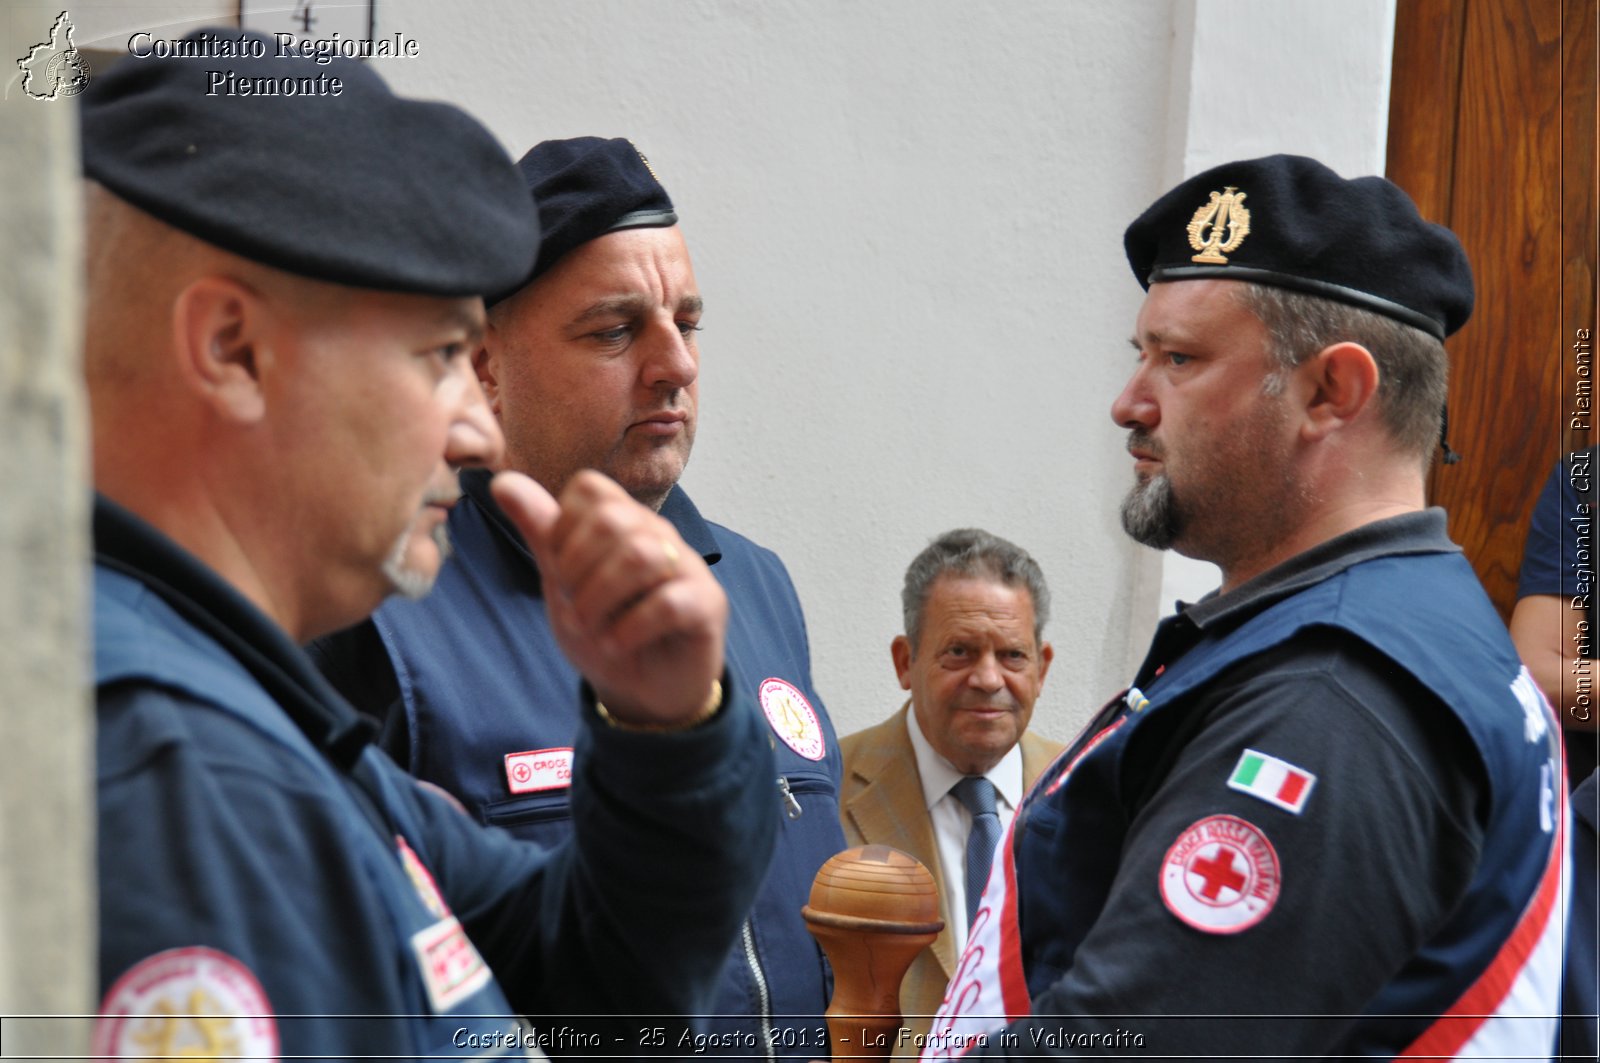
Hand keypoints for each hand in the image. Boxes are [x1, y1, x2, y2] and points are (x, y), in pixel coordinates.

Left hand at [491, 469, 726, 726]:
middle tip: (575, 607)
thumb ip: (541, 530)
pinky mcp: (707, 604)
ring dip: (600, 600)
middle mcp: (659, 534)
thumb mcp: (562, 580)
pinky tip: (618, 644)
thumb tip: (503, 480)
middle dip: (576, 569)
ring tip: (593, 628)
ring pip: (640, 556)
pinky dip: (629, 629)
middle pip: (612, 519)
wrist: (644, 689)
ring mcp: (688, 566)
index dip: (562, 528)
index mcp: (624, 520)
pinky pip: (668, 602)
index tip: (560, 570)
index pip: (590, 487)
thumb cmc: (606, 627)